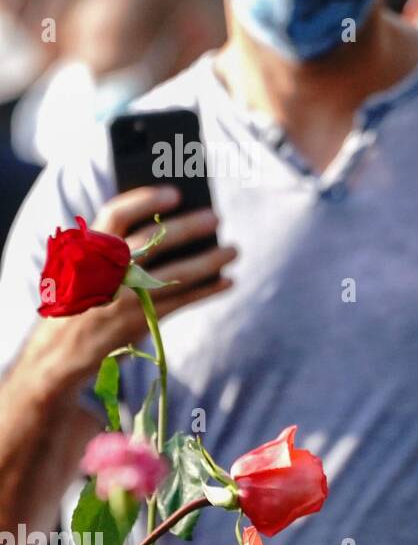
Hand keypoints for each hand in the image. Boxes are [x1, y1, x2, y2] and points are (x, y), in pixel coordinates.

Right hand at [20, 186, 236, 393]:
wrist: (57, 352)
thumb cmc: (81, 298)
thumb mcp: (84, 268)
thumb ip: (116, 248)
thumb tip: (175, 226)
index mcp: (87, 250)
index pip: (115, 214)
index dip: (146, 200)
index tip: (175, 193)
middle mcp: (105, 271)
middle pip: (154, 241)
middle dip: (189, 227)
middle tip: (217, 217)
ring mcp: (123, 298)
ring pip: (177, 273)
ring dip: (211, 260)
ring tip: (234, 250)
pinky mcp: (138, 322)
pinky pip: (182, 301)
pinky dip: (207, 290)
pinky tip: (226, 281)